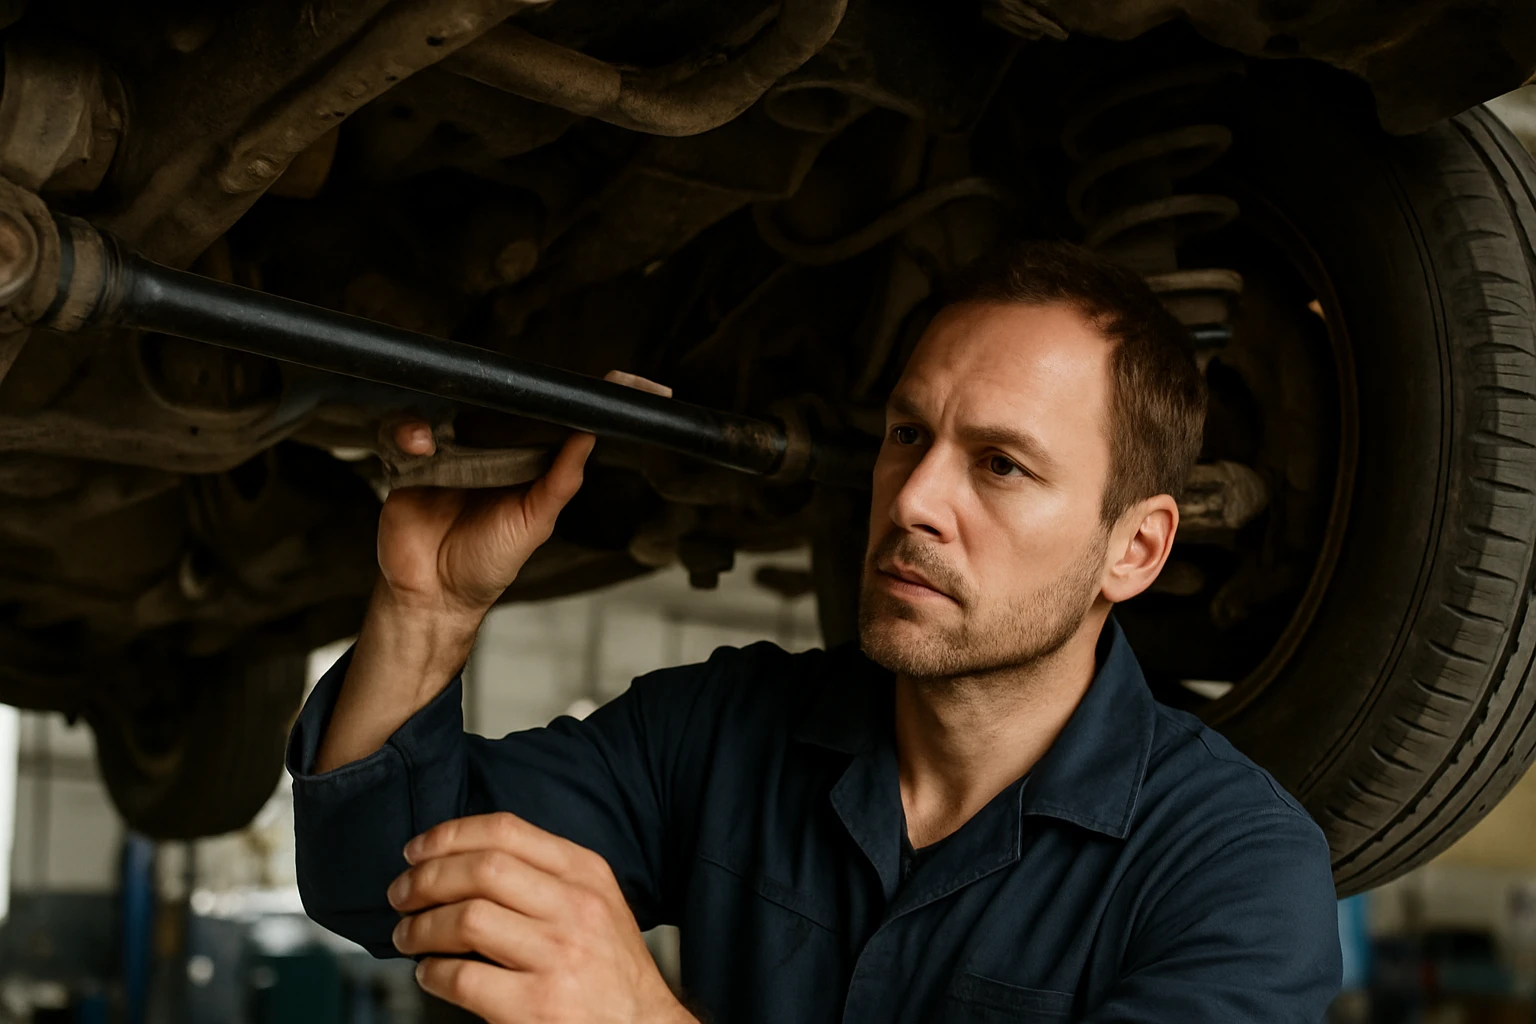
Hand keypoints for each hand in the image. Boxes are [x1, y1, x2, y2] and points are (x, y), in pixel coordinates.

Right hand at [378, 370, 672, 620]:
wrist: (434, 596)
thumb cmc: (488, 562)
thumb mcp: (534, 524)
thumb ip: (560, 483)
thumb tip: (589, 437)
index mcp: (519, 461)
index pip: (540, 418)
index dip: (560, 398)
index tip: (599, 379)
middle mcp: (484, 450)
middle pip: (490, 401)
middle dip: (492, 386)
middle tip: (500, 383)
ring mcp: (446, 453)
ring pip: (443, 407)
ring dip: (440, 409)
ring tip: (436, 437)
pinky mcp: (409, 463)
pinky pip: (401, 431)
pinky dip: (408, 430)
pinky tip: (421, 445)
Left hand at [389, 813, 693, 1023]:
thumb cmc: (611, 968)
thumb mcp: (595, 903)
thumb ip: (545, 874)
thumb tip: (463, 858)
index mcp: (586, 873)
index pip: (506, 831)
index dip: (449, 835)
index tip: (418, 851)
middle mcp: (575, 908)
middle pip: (480, 869)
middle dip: (425, 879)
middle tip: (402, 894)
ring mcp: (557, 956)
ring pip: (466, 919)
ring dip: (420, 926)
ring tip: (408, 935)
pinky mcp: (536, 1006)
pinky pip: (462, 977)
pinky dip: (432, 973)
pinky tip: (431, 973)